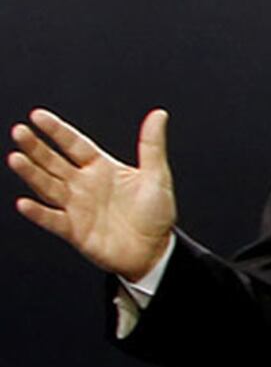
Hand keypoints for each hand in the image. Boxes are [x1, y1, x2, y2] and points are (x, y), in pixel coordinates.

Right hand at [10, 107, 176, 280]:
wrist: (155, 252)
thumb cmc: (156, 214)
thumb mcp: (157, 177)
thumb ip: (152, 146)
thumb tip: (159, 115)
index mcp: (101, 168)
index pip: (74, 144)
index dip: (57, 130)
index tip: (37, 116)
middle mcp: (83, 184)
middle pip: (53, 162)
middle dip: (36, 147)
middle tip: (19, 132)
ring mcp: (75, 207)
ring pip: (47, 186)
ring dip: (31, 173)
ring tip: (15, 158)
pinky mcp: (73, 230)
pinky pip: (52, 219)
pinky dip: (38, 213)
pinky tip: (24, 203)